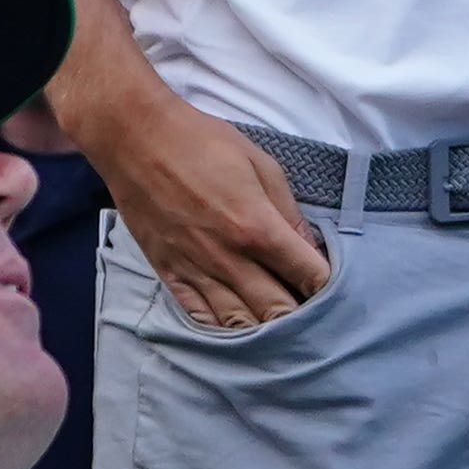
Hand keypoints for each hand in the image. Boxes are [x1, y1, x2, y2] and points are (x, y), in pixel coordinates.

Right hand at [83, 81, 332, 328]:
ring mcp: (195, 270)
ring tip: (279, 327)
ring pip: (238, 321)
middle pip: (276, 310)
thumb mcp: (260, 164)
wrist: (136, 139)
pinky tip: (236, 329)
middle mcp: (229, 258)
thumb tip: (310, 246)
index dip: (327, 286)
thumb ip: (288, 210)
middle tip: (311, 314)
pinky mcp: (168, 272)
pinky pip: (198, 315)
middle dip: (300, 316)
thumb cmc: (201, 142)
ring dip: (263, 329)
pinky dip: (222, 328)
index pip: (307, 274)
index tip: (332, 287)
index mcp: (258, 228)